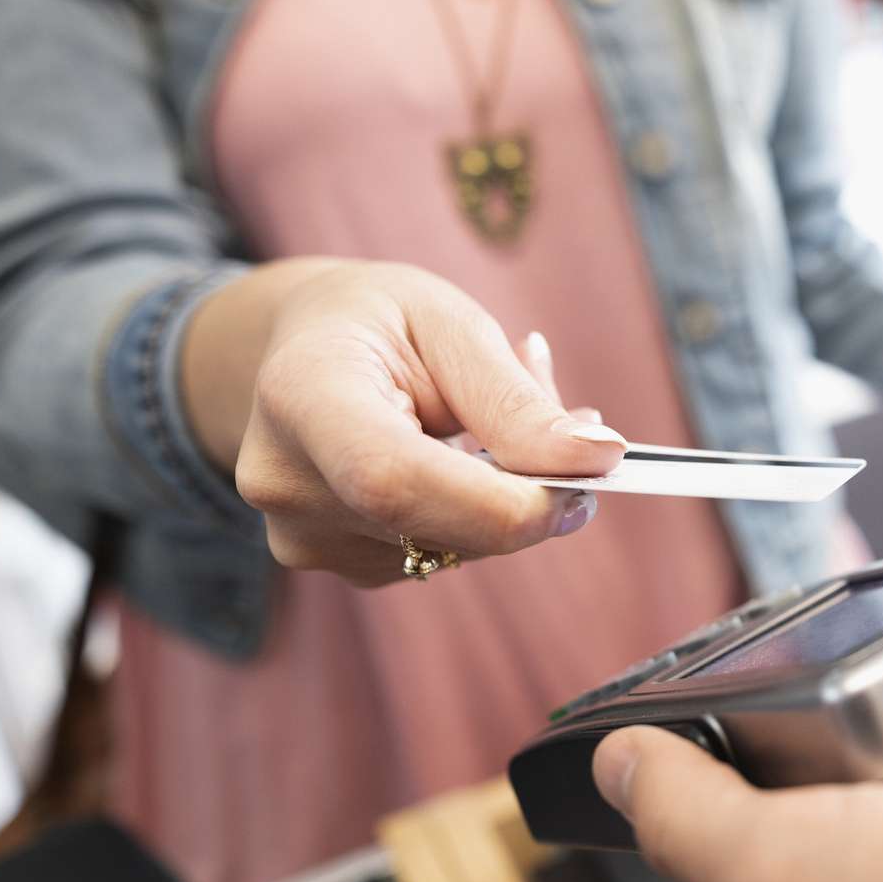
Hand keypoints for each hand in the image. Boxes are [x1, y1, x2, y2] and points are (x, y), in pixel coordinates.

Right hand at [182, 259, 625, 584]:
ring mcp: (305, 535)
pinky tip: (475, 452)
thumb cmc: (379, 319)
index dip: (501, 500)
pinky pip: (442, 549)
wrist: (305, 345)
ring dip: (512, 493)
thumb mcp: (452, 324)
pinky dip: (483, 510)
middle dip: (531, 488)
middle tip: (580, 423)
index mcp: (302, 397)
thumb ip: (516, 399)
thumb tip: (595, 460)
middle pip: (434, 525)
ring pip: (454, 544)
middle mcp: (287, 483)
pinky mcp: (338, 562)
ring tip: (508, 412)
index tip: (588, 478)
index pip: (395, 480)